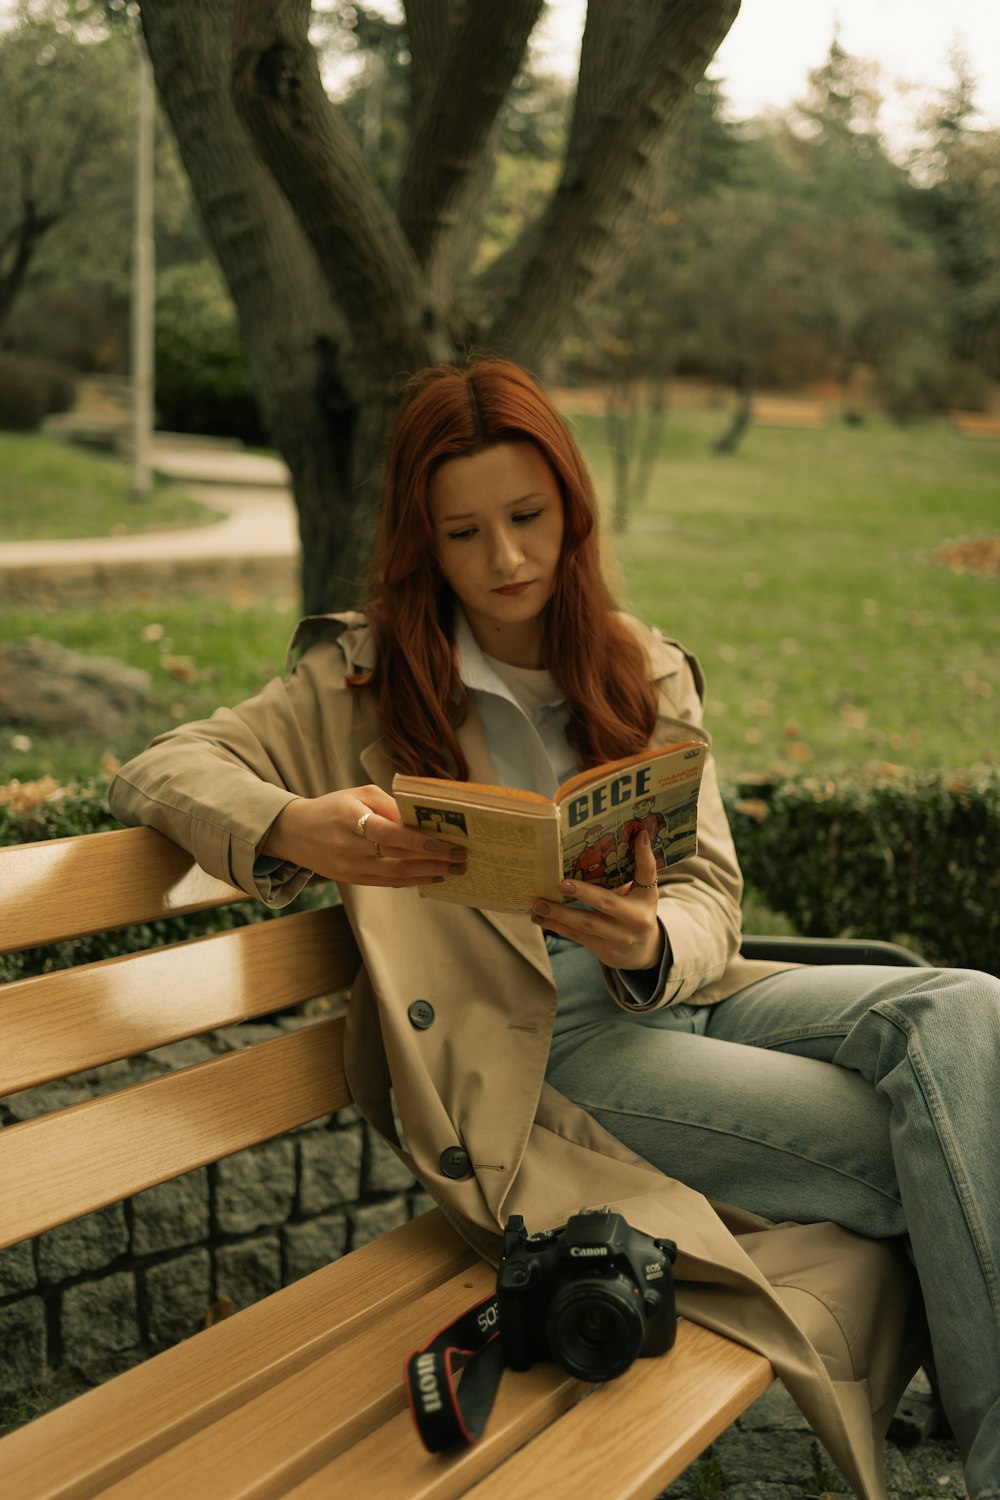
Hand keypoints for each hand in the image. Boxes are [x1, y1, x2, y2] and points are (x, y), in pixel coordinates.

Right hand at [263, 785, 466, 888]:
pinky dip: (413, 881)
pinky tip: (432, 876)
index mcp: (350, 819)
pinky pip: (388, 883)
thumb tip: (419, 819)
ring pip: (396, 875)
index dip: (420, 842)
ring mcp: (351, 868)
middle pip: (399, 858)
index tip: (447, 845)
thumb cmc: (332, 807)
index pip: (390, 834)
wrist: (295, 833)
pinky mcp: (353, 880)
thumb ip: (389, 805)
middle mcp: (350, 848)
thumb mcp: (359, 794)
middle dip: (434, 860)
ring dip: (428, 873)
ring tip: (454, 870)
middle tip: (462, 858)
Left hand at [531, 832, 663, 970]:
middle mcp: (633, 921)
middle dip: (582, 893)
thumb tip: (638, 834)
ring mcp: (617, 938)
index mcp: (646, 900)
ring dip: (559, 914)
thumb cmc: (639, 911)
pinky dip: (556, 926)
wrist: (642, 951)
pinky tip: (538, 917)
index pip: (646, 875)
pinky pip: (576, 936)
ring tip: (538, 903)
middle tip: (560, 883)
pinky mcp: (601, 950)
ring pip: (585, 925)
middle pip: (606, 904)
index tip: (639, 835)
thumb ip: (640, 867)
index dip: (644, 857)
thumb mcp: (645, 891)